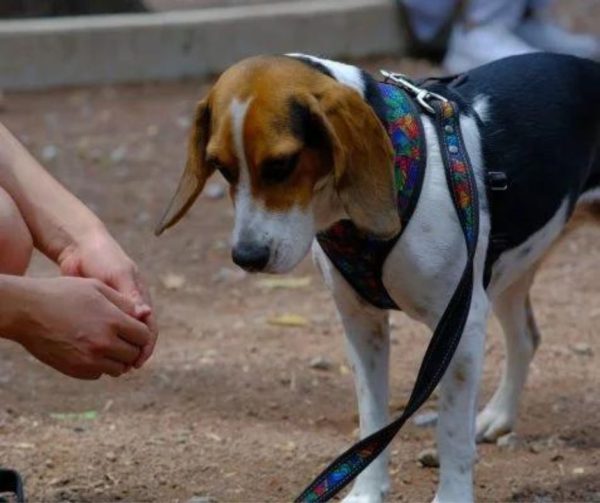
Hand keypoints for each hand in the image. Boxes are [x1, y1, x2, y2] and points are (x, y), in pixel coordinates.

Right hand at [10, 277, 153, 379]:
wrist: (27, 310)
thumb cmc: (63, 293)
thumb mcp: (97, 288)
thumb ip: (125, 303)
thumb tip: (145, 314)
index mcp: (113, 321)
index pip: (143, 336)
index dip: (141, 332)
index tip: (134, 329)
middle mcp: (104, 343)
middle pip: (133, 354)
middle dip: (131, 347)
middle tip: (123, 339)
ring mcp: (89, 359)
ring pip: (118, 369)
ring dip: (117, 359)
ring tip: (108, 346)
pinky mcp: (75, 370)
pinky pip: (98, 374)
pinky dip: (99, 366)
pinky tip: (91, 352)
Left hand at [57, 225, 157, 366]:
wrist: (79, 247)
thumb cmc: (103, 257)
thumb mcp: (119, 275)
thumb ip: (132, 295)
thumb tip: (146, 316)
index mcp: (140, 298)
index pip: (150, 328)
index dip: (147, 346)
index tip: (138, 361)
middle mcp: (130, 307)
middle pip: (137, 336)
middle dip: (133, 353)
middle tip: (123, 369)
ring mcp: (114, 310)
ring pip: (121, 337)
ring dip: (118, 351)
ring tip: (110, 366)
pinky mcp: (98, 312)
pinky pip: (104, 333)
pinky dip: (103, 344)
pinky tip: (94, 354)